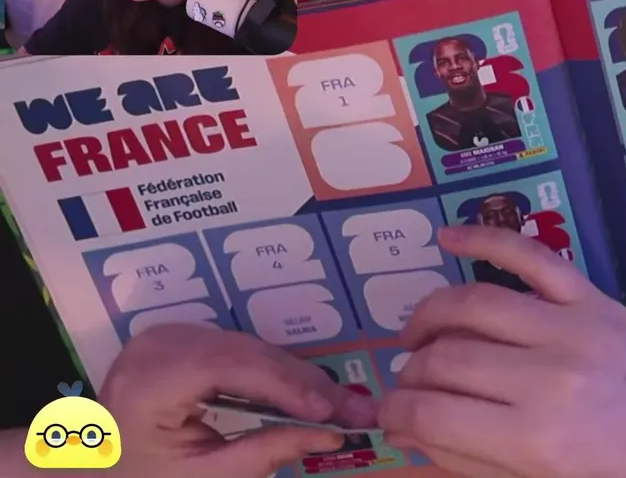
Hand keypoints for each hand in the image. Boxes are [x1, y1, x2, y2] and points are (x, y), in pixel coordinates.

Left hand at [99, 323, 377, 477]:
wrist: (96, 469)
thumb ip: (264, 453)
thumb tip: (330, 435)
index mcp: (147, 382)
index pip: (228, 366)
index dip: (284, 383)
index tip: (328, 410)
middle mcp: (156, 346)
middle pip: (247, 353)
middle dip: (304, 383)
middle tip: (354, 409)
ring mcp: (168, 336)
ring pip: (251, 348)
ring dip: (297, 377)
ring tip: (339, 405)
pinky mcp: (182, 337)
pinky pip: (241, 349)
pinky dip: (276, 373)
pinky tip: (307, 394)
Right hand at [379, 226, 625, 477]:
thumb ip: (476, 463)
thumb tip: (410, 435)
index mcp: (536, 441)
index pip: (429, 413)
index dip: (393, 413)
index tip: (386, 415)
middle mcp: (548, 378)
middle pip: (442, 360)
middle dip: (408, 373)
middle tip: (404, 384)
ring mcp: (571, 328)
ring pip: (470, 304)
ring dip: (428, 317)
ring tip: (415, 338)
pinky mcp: (593, 298)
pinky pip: (529, 255)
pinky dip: (484, 238)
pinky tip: (448, 236)